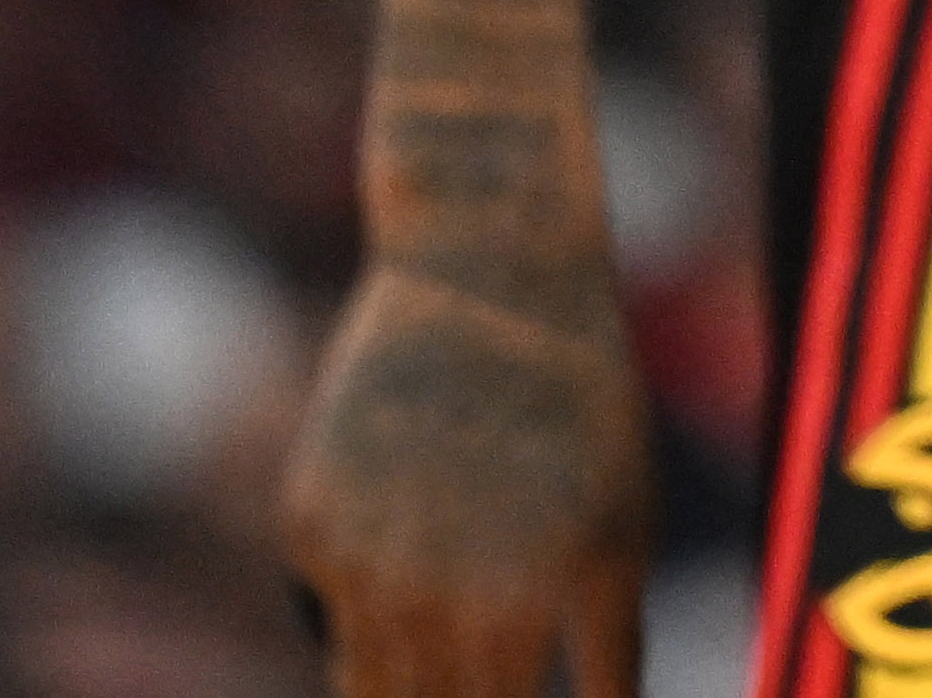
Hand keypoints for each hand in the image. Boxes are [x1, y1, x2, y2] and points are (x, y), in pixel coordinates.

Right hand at [283, 249, 653, 697]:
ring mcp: (364, 566)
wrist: (487, 275)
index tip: (521, 693)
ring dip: (407, 688)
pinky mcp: (308, 531)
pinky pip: (331, 616)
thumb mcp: (623, 530)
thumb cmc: (581, 408)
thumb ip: (605, 650)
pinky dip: (360, 614)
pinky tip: (399, 553)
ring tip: (445, 642)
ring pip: (369, 693)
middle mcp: (443, 598)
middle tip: (484, 678)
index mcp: (534, 605)